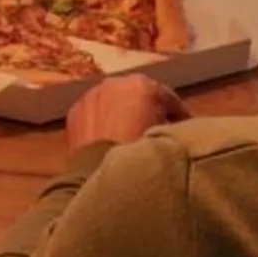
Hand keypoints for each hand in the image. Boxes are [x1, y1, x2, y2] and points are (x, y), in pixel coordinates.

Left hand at [66, 74, 186, 150]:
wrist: (98, 173)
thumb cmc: (141, 157)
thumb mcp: (166, 139)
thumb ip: (171, 126)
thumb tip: (174, 129)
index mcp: (143, 85)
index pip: (168, 98)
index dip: (178, 116)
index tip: (182, 130)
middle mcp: (116, 83)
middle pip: (138, 95)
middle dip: (146, 111)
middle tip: (154, 133)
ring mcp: (91, 95)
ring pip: (112, 102)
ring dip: (121, 114)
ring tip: (127, 138)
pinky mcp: (75, 111)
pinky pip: (94, 114)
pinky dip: (101, 122)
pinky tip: (106, 141)